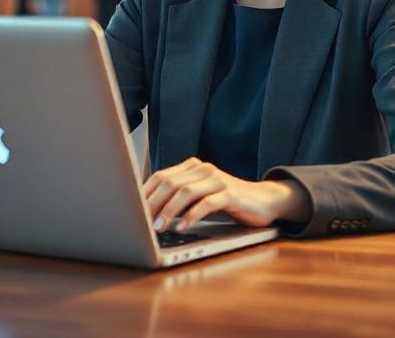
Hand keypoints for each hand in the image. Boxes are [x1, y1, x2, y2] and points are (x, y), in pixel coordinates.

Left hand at [143, 157, 311, 232]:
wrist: (263, 201)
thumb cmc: (226, 202)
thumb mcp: (199, 198)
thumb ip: (178, 199)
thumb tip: (148, 213)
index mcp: (192, 167)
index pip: (161, 176)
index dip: (144, 194)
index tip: (131, 211)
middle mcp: (203, 169)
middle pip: (170, 183)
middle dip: (152, 203)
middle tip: (140, 222)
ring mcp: (217, 180)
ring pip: (185, 192)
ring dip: (168, 211)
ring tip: (157, 227)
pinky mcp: (230, 194)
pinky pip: (206, 203)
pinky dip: (191, 216)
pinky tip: (182, 227)